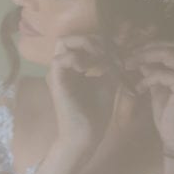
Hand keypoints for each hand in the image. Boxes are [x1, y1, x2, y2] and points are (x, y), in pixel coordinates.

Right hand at [44, 33, 122, 159]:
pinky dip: (77, 59)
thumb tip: (118, 49)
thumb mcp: (108, 82)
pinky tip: (89, 69)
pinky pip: (60, 59)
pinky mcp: (55, 82)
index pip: (82, 41)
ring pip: (63, 42)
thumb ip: (110, 64)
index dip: (101, 42)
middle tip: (108, 54)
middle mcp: (64, 67)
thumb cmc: (96, 113)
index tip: (117, 55)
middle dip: (92, 40)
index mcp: (74, 67)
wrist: (87, 136)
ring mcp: (58, 73)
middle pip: (71, 37)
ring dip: (85, 45)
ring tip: (101, 59)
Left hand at [126, 39, 173, 161]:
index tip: (134, 52)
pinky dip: (146, 79)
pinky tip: (138, 89)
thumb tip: (142, 58)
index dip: (154, 46)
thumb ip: (154, 72)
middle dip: (148, 49)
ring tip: (128, 66)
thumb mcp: (160, 90)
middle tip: (129, 57)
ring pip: (168, 54)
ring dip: (144, 58)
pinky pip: (162, 73)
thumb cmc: (172, 119)